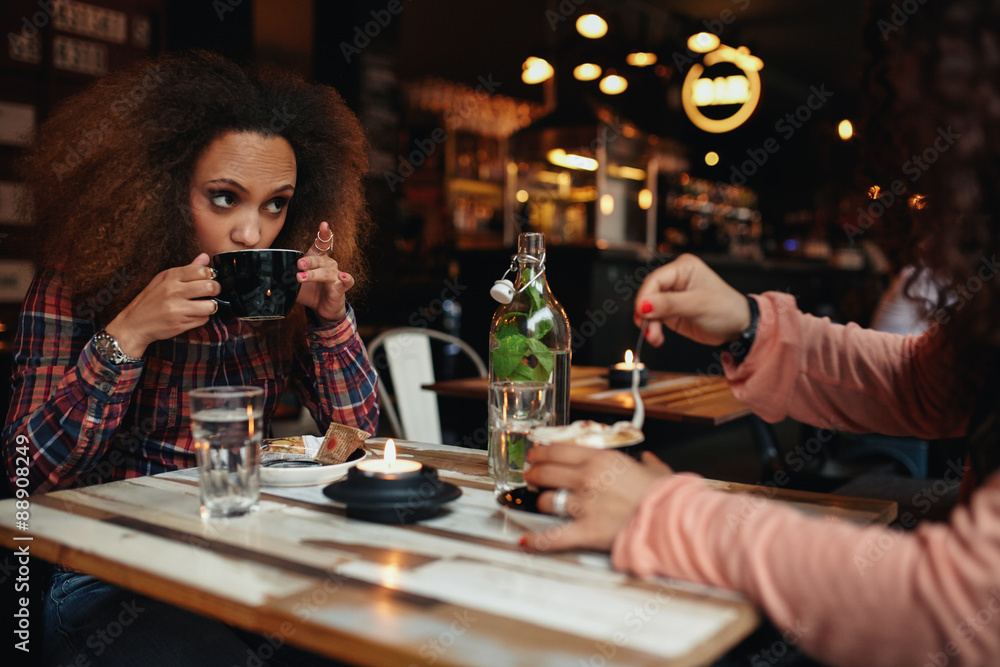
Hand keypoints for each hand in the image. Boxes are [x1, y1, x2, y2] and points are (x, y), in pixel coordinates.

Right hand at [105, 254, 219, 356]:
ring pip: (210, 305)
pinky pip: (203, 319)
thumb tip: (205, 257)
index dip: (211, 275)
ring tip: (202, 305)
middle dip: (216, 290)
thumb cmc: (150, 301)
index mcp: (170, 276)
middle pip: (210, 287)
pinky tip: (192, 315)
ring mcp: (177, 308)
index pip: (202, 270)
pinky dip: (202, 318)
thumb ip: (187, 269)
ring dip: (210, 306)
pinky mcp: (181, 323)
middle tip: (212, 292)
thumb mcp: (164, 280)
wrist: (134, 324)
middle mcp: (174, 291)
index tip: (209, 279)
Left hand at [295, 221, 353, 323]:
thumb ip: (285, 277)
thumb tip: (265, 275)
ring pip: (326, 272)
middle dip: (308, 261)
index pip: (322, 243)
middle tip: (298, 264)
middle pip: (319, 259)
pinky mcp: (341, 288)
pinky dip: (346, 278)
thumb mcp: (295, 283)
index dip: (323, 233)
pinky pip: (347, 281)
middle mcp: (329, 264)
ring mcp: (336, 276)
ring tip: (301, 277)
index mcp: (318, 259)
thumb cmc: (310, 292)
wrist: (323, 308)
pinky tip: (342, 276)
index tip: (324, 224)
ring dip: (314, 274)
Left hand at [520, 445, 672, 552]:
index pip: (559, 450)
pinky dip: (537, 541)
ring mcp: (585, 504)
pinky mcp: (586, 531)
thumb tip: (648, 459)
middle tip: (531, 475)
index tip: (536, 454)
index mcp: (602, 459)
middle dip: (534, 473)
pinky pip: (553, 536)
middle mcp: (588, 478)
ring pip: (546, 500)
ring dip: (541, 502)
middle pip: (546, 471)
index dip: (542, 452)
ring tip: (541, 503)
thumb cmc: (667, 497)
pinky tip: (526, 542)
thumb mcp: (658, 471)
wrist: (672, 520)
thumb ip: (648, 464)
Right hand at [633, 254, 750, 347]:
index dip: (645, 297)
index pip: (655, 280)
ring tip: (655, 337)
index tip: (642, 313)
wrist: (738, 327)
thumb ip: (669, 304)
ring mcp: (671, 296)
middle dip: (646, 313)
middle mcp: (675, 279)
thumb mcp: (698, 305)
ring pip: (648, 308)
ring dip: (648, 324)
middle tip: (648, 329)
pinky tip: (657, 337)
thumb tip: (643, 305)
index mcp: (682, 268)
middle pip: (648, 294)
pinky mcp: (670, 311)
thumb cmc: (727, 309)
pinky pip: (653, 318)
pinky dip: (652, 329)